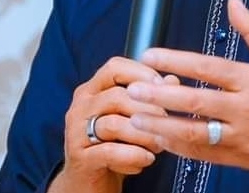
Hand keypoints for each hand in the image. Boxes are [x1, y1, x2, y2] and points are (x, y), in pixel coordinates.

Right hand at [49, 57, 178, 192]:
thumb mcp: (131, 119)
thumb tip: (172, 80)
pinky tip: (147, 159)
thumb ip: (149, 98)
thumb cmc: (113, 146)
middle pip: (117, 96)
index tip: (164, 86)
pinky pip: (110, 152)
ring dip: (144, 135)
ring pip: (114, 124)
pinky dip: (134, 155)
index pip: (114, 67)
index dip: (142, 73)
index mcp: (92, 90)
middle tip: (167, 123)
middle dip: (149, 110)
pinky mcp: (80, 158)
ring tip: (159, 145)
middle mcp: (81, 107)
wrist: (89, 183)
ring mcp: (76, 132)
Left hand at [127, 0, 248, 182]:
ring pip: (195, 133)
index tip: (150, 55)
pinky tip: (161, 140)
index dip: (177, 61)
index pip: (209, 68)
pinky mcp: (241, 159)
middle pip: (197, 102)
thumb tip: (233, 2)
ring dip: (163, 126)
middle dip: (161, 96)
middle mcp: (246, 109)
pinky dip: (181, 148)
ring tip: (136, 118)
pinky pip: (205, 155)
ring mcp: (242, 137)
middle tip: (132, 90)